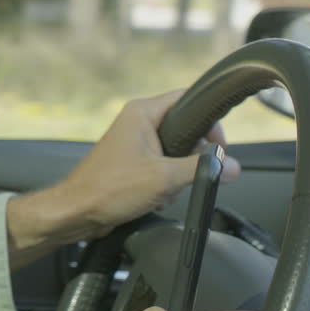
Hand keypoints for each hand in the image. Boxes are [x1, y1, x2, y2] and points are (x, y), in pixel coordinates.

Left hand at [6, 89, 240, 260]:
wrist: (78, 212)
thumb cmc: (108, 189)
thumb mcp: (164, 178)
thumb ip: (201, 169)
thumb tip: (231, 166)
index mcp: (142, 113)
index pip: (187, 99)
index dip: (209, 120)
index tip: (218, 144)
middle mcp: (138, 122)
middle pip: (185, 129)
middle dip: (191, 156)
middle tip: (191, 172)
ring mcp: (135, 142)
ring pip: (176, 152)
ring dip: (177, 175)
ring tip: (165, 189)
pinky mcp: (133, 162)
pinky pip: (163, 168)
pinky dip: (165, 184)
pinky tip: (155, 198)